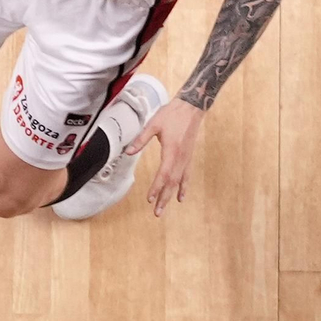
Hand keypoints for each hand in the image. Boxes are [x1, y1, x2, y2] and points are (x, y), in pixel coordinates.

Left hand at [125, 97, 204, 216]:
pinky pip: (187, 175)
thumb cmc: (172, 114)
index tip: (150, 199)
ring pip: (179, 181)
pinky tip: (180, 196)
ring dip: (171, 195)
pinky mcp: (189, 156)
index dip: (157, 188)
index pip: (163, 174)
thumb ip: (141, 140)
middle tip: (157, 212)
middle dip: (163, 198)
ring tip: (164, 208)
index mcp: (172, 151)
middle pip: (172, 182)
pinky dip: (183, 187)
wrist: (191, 107)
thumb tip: (128, 152)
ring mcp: (187, 158)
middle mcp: (181, 158)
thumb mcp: (153, 125)